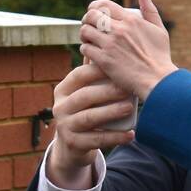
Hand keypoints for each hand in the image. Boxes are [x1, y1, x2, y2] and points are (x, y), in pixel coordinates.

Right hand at [47, 61, 137, 185]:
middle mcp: (60, 106)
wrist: (73, 144)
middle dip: (108, 91)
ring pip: (90, 118)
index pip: (80, 75)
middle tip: (128, 88)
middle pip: (85, 96)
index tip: (120, 66)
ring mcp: (65, 126)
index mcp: (63, 89)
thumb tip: (111, 45)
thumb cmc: (86, 110)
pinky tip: (131, 134)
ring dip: (111, 112)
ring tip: (130, 108)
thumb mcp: (85, 92)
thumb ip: (95, 75)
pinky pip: (97, 139)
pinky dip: (115, 137)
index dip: (98, 70)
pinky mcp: (74, 143)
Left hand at [79, 0, 176, 100]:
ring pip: (85, 31)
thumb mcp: (159, 29)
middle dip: (87, 19)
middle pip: (91, 15)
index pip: (105, 5)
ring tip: (88, 40)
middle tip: (89, 27)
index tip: (93, 12)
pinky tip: (91, 53)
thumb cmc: (160, 56)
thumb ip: (149, 9)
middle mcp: (119, 29)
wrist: (158, 80)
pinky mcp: (104, 60)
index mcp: (131, 20)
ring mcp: (111, 45)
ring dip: (84, 35)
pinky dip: (86, 50)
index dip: (95, 6)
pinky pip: (85, 49)